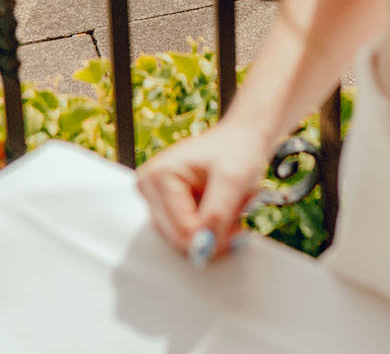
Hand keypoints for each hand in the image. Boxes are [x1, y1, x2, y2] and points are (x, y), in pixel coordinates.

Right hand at [135, 119, 272, 262]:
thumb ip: (216, 216)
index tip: (238, 225)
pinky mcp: (166, 208)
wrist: (240, 139)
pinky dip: (209, 228)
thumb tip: (203, 250)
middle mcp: (148, 189)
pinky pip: (187, 234)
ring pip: (184, 240)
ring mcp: (155, 200)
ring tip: (229, 207)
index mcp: (157, 177)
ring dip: (213, 231)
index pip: (183, 230)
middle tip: (236, 213)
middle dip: (213, 233)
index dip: (215, 236)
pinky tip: (220, 210)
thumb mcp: (232, 180)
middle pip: (179, 239)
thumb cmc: (236, 151)